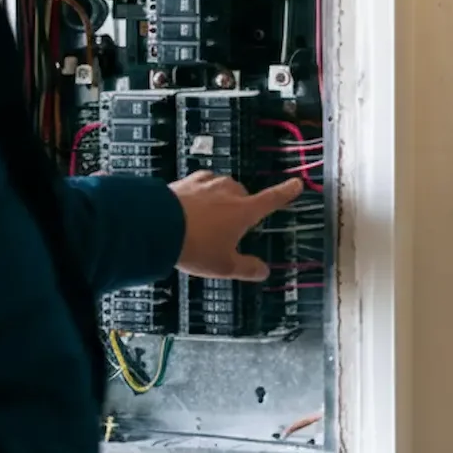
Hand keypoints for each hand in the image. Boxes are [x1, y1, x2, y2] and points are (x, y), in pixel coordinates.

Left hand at [169, 171, 302, 280]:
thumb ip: (246, 268)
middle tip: (226, 229)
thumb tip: (263, 271)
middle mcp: (228, 191)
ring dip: (218, 200)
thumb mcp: (223, 265)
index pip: (272, 199)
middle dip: (239, 208)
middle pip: (242, 195)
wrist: (156, 226)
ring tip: (205, 221)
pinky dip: (199, 195)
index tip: (297, 183)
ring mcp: (206, 183)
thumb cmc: (195, 246)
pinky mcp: (186, 181)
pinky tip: (189, 208)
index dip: (286, 192)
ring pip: (221, 188)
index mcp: (244, 210)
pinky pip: (199, 185)